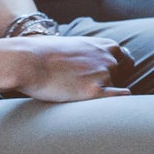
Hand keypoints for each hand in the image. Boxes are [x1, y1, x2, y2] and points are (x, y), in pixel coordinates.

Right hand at [2, 36, 133, 101]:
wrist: (28, 61)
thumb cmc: (42, 53)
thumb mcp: (71, 45)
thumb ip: (85, 52)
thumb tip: (85, 62)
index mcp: (104, 45)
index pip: (125, 57)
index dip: (120, 68)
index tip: (115, 75)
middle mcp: (108, 59)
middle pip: (121, 75)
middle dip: (111, 82)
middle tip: (91, 88)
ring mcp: (103, 75)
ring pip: (113, 89)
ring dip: (103, 94)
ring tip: (84, 96)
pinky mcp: (94, 91)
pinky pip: (115, 100)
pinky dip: (116, 104)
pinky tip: (112, 108)